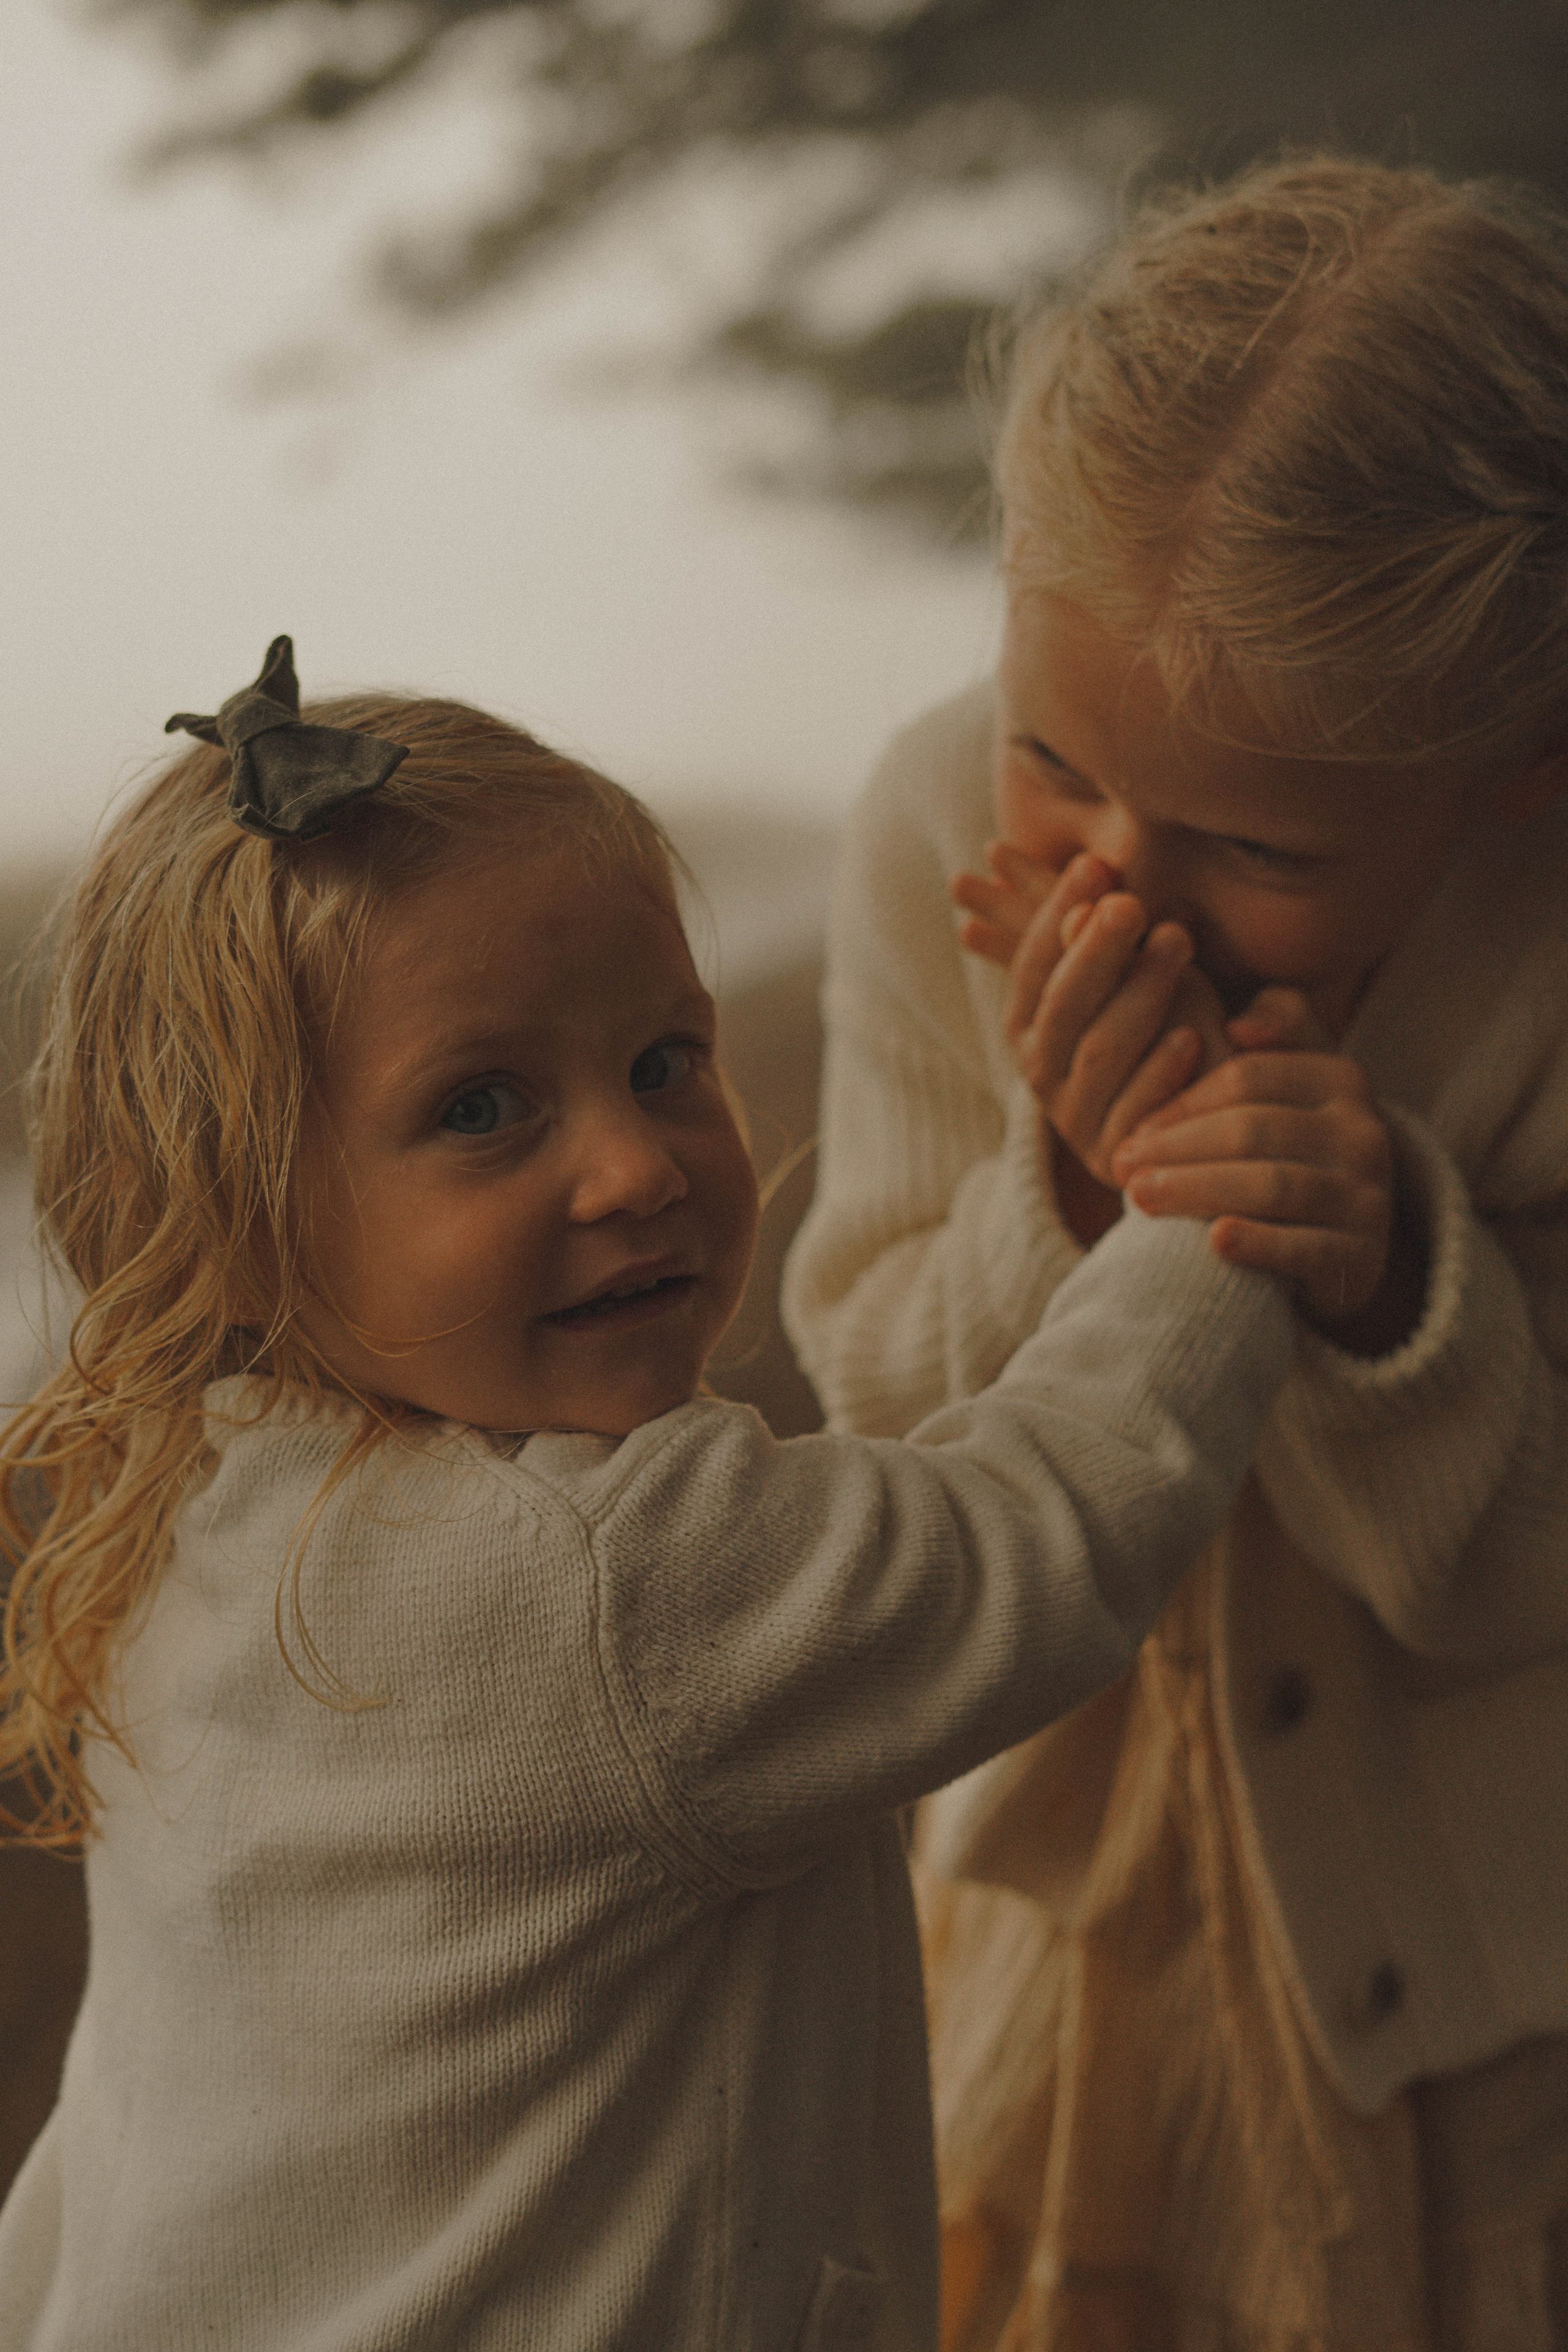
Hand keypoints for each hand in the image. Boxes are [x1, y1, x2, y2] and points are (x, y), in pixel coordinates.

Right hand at [951, 848, 1230, 1186]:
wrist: (1196, 1133)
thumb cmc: (1171, 1028)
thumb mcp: (1138, 977)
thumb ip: (1108, 935)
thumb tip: (1094, 868)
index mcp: (1029, 1021)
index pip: (1034, 962)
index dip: (1057, 912)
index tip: (1098, 865)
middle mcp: (1040, 1068)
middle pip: (1063, 1005)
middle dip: (1097, 950)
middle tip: (1133, 904)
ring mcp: (1076, 1115)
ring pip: (1101, 1052)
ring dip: (1140, 993)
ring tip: (1177, 941)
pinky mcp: (1117, 1157)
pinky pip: (1135, 1114)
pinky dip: (1161, 1074)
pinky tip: (1190, 1037)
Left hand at [1110, 988, 1404, 1335]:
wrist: (1342, 1241)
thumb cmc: (1290, 1148)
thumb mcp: (1290, 1081)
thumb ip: (1273, 1025)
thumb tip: (1239, 1026)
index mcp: (1343, 1079)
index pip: (1246, 1079)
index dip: (1180, 1103)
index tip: (1131, 1130)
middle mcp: (1365, 1133)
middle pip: (1252, 1130)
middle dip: (1176, 1148)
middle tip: (1120, 1166)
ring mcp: (1368, 1198)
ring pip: (1271, 1186)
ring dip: (1196, 1190)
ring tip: (1140, 1197)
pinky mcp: (1362, 1257)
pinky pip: (1304, 1248)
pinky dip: (1258, 1242)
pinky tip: (1214, 1240)